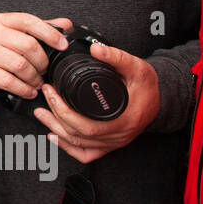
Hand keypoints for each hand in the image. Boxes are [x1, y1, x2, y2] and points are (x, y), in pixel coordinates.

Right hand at [0, 13, 70, 96]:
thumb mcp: (11, 31)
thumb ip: (38, 28)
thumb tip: (65, 24)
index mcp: (2, 20)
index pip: (29, 21)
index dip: (49, 33)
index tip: (62, 45)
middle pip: (27, 46)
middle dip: (42, 62)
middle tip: (45, 71)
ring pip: (19, 65)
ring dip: (33, 78)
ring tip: (37, 83)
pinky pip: (7, 81)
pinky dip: (22, 89)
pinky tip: (28, 91)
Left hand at [33, 42, 159, 164]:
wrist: (161, 99)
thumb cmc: (149, 86)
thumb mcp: (137, 67)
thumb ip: (117, 57)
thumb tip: (96, 49)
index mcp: (124, 120)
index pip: (87, 124)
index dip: (63, 110)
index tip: (52, 92)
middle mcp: (118, 135)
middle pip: (79, 135)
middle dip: (55, 116)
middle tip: (45, 97)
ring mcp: (114, 142)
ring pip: (79, 145)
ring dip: (56, 130)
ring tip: (41, 114)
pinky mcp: (110, 145)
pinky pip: (87, 154)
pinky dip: (68, 148)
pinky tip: (55, 137)